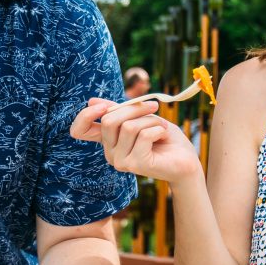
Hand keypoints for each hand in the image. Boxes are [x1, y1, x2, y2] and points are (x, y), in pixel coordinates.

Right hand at [70, 98, 201, 186]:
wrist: (186, 159)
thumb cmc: (163, 137)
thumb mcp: (140, 117)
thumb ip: (119, 110)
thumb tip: (92, 100)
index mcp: (107, 140)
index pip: (79, 130)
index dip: (86, 115)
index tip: (103, 106)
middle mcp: (109, 152)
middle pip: (110, 120)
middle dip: (135, 108)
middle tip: (153, 108)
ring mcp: (120, 161)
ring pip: (129, 126)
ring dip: (151, 120)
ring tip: (161, 128)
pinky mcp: (135, 164)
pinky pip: (144, 135)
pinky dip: (158, 129)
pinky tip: (163, 137)